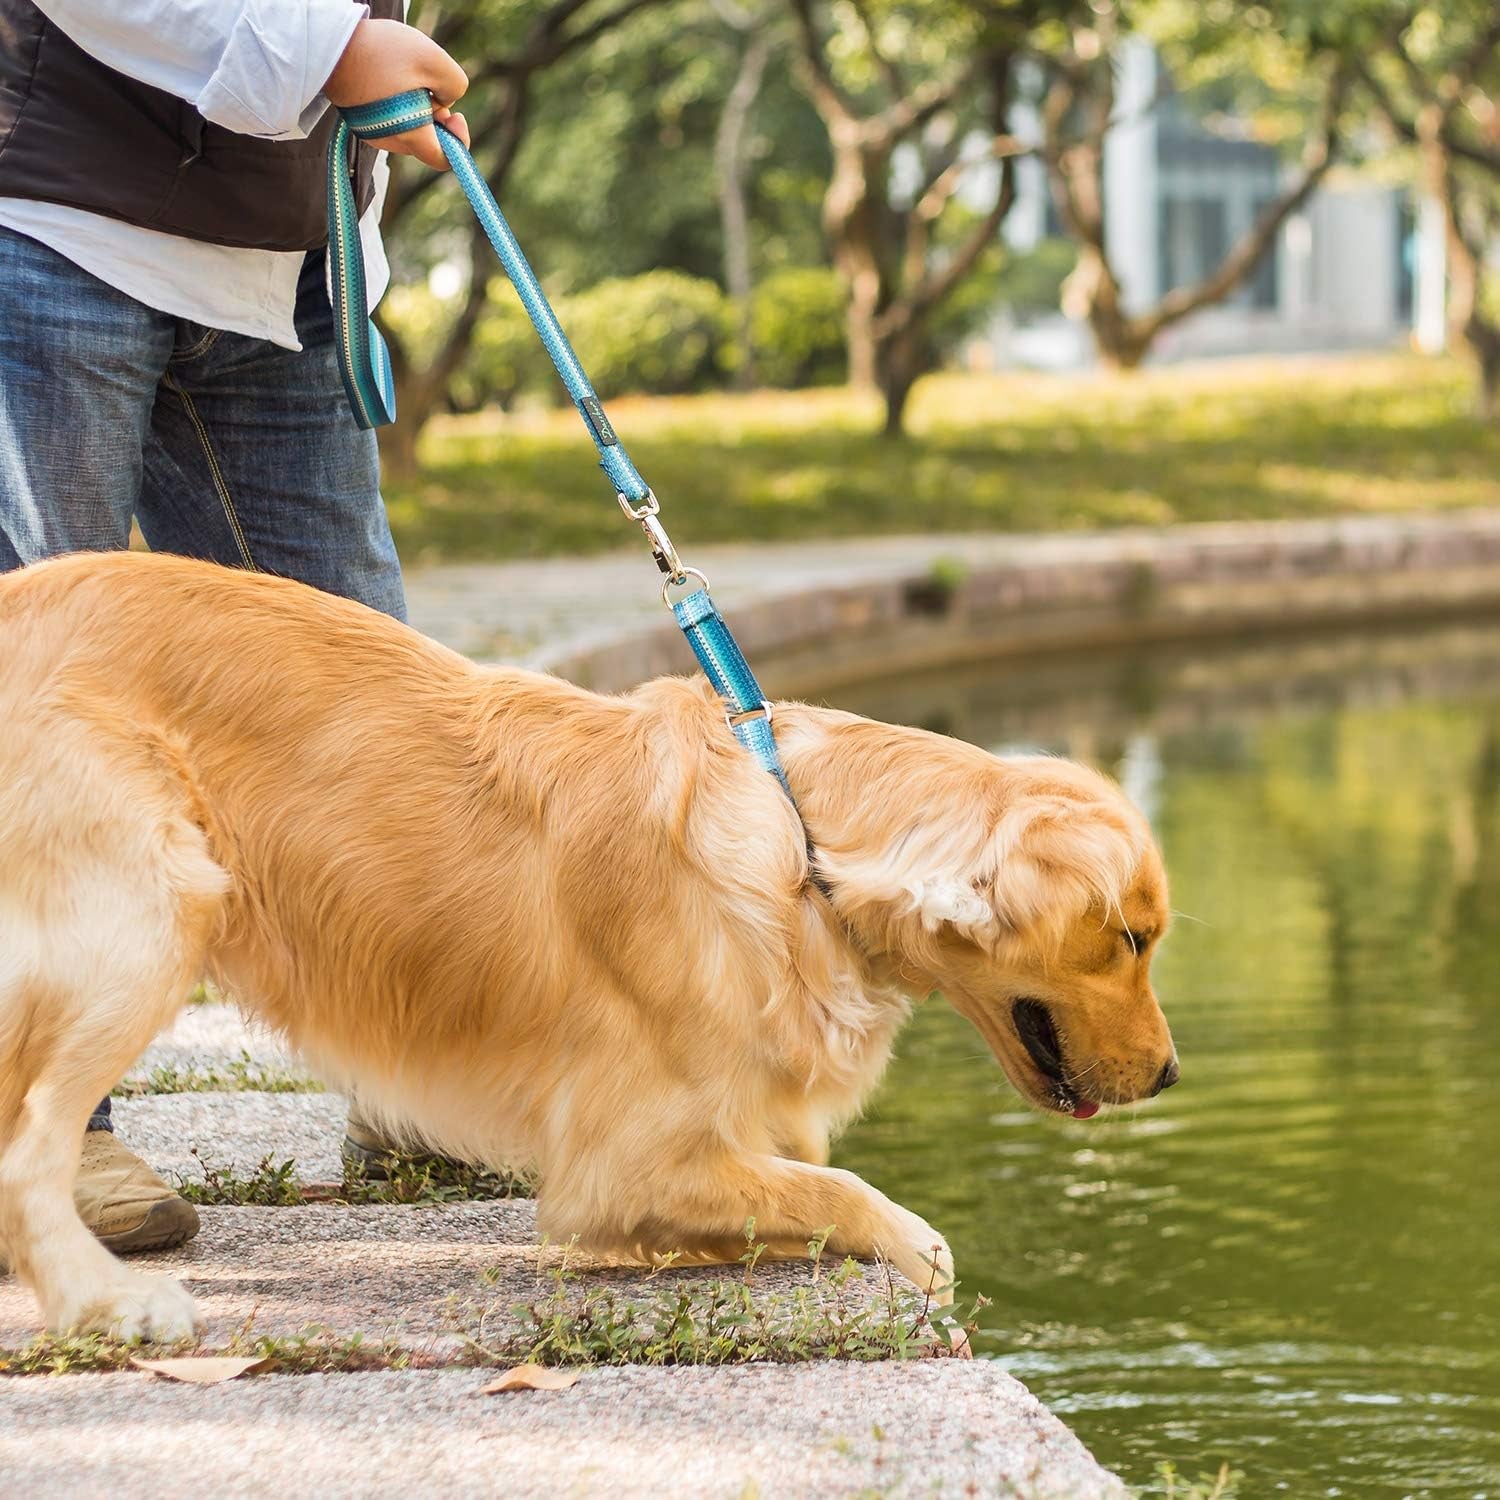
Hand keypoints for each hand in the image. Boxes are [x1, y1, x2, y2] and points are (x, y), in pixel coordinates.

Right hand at [323, 18, 471, 169]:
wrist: (329, 41)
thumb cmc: (381, 51)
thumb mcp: (434, 59)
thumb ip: (455, 85)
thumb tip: (448, 101)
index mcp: (410, 137)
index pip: (443, 160)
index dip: (458, 142)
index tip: (456, 115)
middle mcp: (390, 143)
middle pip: (426, 141)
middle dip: (436, 115)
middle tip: (429, 84)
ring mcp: (372, 133)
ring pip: (408, 128)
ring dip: (416, 106)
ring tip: (404, 76)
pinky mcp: (361, 120)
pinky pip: (390, 120)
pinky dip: (398, 103)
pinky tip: (389, 77)